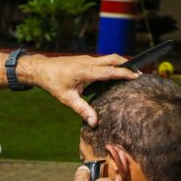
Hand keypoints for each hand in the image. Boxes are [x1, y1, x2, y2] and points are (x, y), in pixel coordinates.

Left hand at [18, 54, 137, 126]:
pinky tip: (114, 75)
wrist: (41, 69)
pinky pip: (102, 61)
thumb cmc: (53, 83)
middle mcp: (88, 62)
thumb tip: (94, 122)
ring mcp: (87, 59)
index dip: (124, 73)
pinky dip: (111, 65)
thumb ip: (82, 110)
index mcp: (86, 71)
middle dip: (127, 64)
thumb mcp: (67, 98)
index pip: (110, 71)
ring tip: (130, 75)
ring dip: (120, 64)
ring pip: (108, 58)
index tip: (137, 76)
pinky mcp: (85, 60)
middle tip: (139, 73)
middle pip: (113, 59)